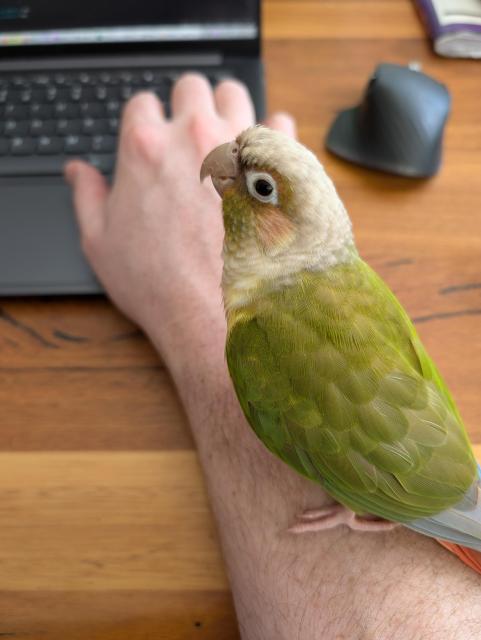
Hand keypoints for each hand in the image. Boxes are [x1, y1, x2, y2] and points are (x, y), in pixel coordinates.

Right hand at [65, 74, 295, 365]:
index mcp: (145, 148)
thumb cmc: (159, 284)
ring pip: (236, 95)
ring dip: (230, 111)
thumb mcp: (100, 243)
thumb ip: (87, 196)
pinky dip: (273, 138)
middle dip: (188, 105)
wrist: (214, 314)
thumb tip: (78, 172)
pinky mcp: (276, 167)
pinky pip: (280, 126)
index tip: (153, 140)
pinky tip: (263, 163)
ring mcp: (240, 148)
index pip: (143, 104)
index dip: (147, 122)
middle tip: (191, 137)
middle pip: (191, 87)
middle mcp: (194, 136)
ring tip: (229, 143)